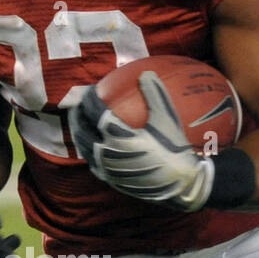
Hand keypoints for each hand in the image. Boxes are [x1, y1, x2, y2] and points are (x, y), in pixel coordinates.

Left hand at [68, 71, 212, 211]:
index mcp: (119, 136)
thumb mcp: (168, 119)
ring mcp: (106, 168)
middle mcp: (107, 153)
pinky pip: (92, 161)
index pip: (95, 112)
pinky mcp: (110, 180)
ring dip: (79, 131)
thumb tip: (146, 72)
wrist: (182, 185)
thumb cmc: (176, 149)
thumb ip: (155, 94)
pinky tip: (93, 143)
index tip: (91, 88)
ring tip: (80, 121)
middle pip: (81, 129)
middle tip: (79, 103)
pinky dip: (88, 148)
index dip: (90, 97)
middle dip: (77, 113)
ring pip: (83, 146)